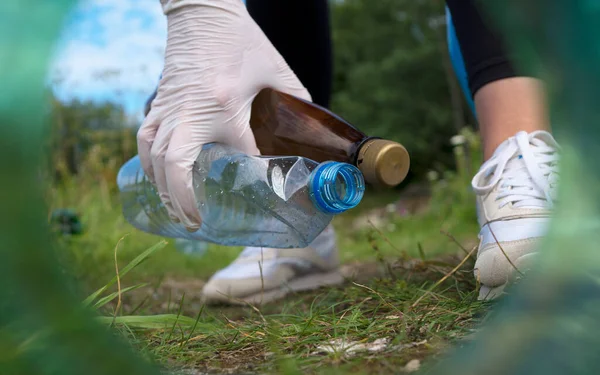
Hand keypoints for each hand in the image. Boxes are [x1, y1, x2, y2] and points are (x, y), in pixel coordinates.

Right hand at [138, 0, 310, 230]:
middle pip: (174, 165)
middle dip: (182, 200)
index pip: (238, 152)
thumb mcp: (276, 70)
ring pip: (153, 156)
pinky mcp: (158, 101)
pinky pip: (145, 139)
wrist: (202, 10)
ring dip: (162, 188)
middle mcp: (189, 110)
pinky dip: (149, 162)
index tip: (263, 191)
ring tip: (174, 211)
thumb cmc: (240, 38)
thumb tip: (307, 130)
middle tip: (194, 224)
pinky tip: (156, 177)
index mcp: (223, 103)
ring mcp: (168, 106)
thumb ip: (294, 100)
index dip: (252, 174)